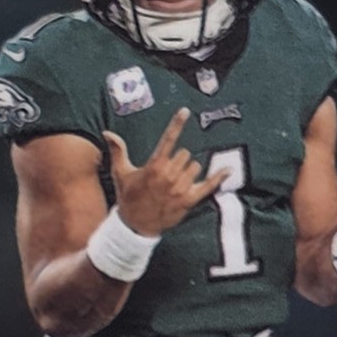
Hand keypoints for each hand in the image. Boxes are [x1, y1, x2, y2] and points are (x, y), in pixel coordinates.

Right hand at [103, 109, 228, 237]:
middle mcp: (169, 175)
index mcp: (154, 166)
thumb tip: (107, 132)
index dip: (177, 123)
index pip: (168, 139)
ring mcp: (180, 188)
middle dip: (178, 160)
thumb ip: (118, 151)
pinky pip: (208, 185)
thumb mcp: (121, 173)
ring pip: (195, 167)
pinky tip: (228, 170)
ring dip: (188, 171)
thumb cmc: (128, 198)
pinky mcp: (189, 200)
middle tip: (167, 174)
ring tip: (176, 183)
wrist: (134, 226)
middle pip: (185, 155)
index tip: (185, 111)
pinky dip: (219, 177)